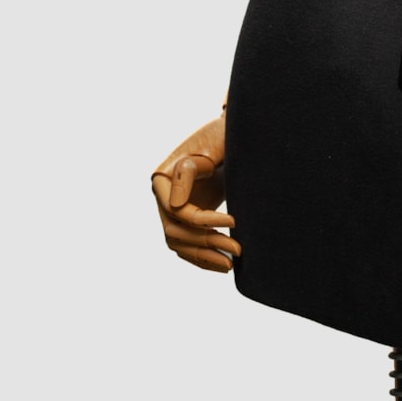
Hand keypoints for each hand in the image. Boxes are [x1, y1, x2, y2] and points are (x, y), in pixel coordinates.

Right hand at [151, 106, 240, 272]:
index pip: (178, 211)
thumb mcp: (209, 146)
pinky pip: (188, 244)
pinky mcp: (186, 217)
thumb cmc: (221, 136)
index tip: (234, 221)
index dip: (204, 221)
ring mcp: (172, 209)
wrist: (229, 136)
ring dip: (204, 256)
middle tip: (238, 248)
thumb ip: (189, 172)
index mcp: (164, 178)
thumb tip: (175, 205)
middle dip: (206, 243)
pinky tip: (224, 265)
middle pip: (175, 231)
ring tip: (231, 264)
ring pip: (179, 243)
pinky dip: (203, 257)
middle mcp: (163, 196)